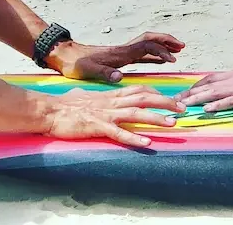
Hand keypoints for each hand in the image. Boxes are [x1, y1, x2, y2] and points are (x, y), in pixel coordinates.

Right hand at [45, 84, 185, 147]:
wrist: (49, 110)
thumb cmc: (65, 105)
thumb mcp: (88, 97)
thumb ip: (101, 98)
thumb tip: (105, 98)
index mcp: (111, 95)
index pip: (140, 90)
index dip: (158, 93)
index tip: (172, 98)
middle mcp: (112, 102)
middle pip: (144, 97)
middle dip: (166, 102)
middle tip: (183, 108)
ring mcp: (105, 113)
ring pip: (136, 113)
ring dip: (156, 117)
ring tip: (172, 123)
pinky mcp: (97, 126)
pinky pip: (118, 132)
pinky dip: (134, 137)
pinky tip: (146, 142)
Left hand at [47, 32, 185, 82]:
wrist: (65, 56)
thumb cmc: (76, 64)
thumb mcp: (89, 70)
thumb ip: (105, 73)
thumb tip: (119, 75)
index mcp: (120, 54)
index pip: (145, 47)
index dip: (160, 50)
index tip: (172, 58)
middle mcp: (124, 51)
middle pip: (150, 40)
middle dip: (167, 41)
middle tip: (182, 46)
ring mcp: (122, 53)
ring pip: (148, 45)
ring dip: (163, 46)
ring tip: (177, 50)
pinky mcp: (119, 58)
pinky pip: (142, 54)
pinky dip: (154, 55)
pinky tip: (160, 60)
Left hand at [173, 63, 232, 111]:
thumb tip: (232, 86)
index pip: (208, 78)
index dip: (194, 86)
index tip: (182, 92)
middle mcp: (232, 79)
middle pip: (205, 86)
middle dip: (188, 93)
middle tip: (173, 100)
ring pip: (213, 93)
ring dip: (196, 99)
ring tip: (182, 105)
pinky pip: (229, 101)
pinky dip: (217, 105)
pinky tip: (207, 110)